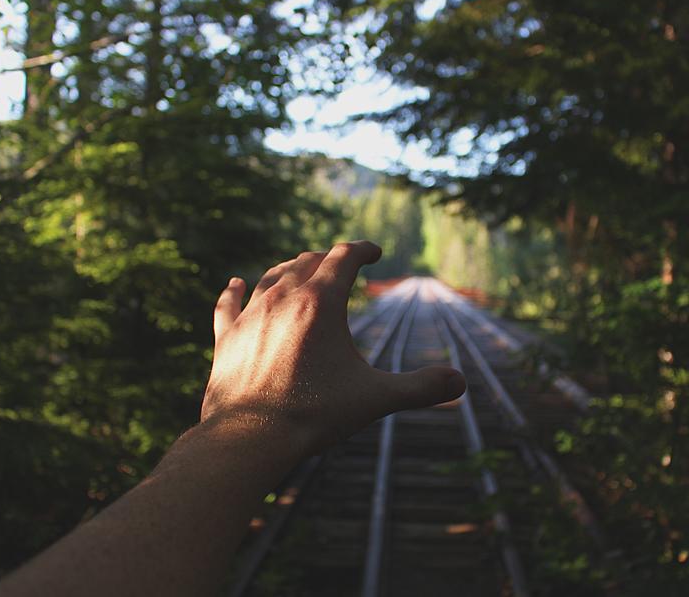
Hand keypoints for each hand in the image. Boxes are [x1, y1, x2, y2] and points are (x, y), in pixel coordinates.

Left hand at [202, 240, 465, 455]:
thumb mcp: (375, 399)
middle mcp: (282, 298)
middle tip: (343, 264)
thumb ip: (419, 388)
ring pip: (271, 276)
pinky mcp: (227, 338)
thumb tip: (461, 382)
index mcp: (321, 302)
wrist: (249, 438)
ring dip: (291, 269)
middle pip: (308, 261)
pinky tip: (235, 283)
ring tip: (301, 269)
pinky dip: (234, 291)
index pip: (344, 256)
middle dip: (329, 258)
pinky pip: (229, 304)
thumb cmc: (315, 415)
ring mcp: (250, 316)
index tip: (374, 251)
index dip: (362, 249)